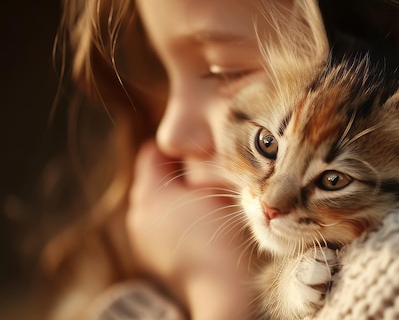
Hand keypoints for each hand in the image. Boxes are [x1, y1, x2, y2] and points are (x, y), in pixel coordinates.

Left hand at [127, 141, 255, 319]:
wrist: (224, 288)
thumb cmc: (222, 234)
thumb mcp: (215, 189)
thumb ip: (200, 166)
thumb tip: (195, 151)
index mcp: (149, 193)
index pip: (153, 154)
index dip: (178, 146)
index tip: (200, 146)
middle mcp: (138, 214)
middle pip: (154, 179)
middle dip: (177, 172)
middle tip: (207, 169)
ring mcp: (143, 239)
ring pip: (158, 203)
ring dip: (178, 197)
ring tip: (207, 198)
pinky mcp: (155, 257)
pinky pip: (163, 225)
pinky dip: (178, 219)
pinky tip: (201, 224)